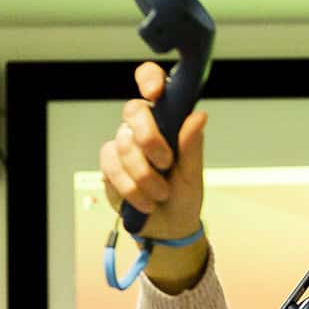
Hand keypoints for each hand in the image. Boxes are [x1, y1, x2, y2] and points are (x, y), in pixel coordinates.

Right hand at [99, 60, 208, 239]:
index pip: (152, 84)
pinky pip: (112, 167)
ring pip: (124, 144)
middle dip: (149, 138)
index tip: (155, 94)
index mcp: (167, 120)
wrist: (168, 228)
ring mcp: (123, 144)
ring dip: (145, 175)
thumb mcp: (193, 174)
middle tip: (165, 163)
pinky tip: (145, 201)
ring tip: (161, 194)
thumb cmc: (183, 195)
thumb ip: (192, 146)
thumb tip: (199, 116)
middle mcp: (143, 127)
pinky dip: (131, 187)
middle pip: (133, 111)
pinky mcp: (109, 165)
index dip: (149, 79)